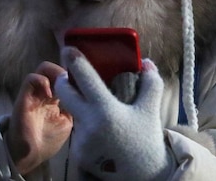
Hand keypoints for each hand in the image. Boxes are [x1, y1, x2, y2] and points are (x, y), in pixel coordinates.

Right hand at [6, 62, 72, 174]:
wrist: (30, 155)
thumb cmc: (48, 140)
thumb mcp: (67, 122)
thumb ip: (73, 107)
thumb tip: (82, 95)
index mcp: (57, 98)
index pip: (65, 78)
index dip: (74, 75)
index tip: (84, 79)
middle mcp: (46, 92)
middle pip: (56, 69)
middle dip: (66, 71)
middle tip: (73, 80)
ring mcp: (35, 93)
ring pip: (43, 69)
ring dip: (54, 72)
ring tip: (62, 84)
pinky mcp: (24, 96)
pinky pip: (31, 78)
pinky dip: (42, 80)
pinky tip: (50, 94)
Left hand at [55, 47, 173, 180]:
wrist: (143, 175)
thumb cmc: (147, 139)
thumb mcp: (150, 109)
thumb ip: (151, 82)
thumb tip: (146, 62)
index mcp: (106, 110)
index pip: (85, 78)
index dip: (75, 61)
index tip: (68, 48)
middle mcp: (89, 125)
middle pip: (64, 92)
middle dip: (65, 81)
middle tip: (73, 76)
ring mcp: (81, 141)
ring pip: (73, 112)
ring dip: (80, 106)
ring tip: (98, 110)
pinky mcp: (78, 154)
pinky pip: (77, 131)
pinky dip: (86, 127)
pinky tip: (101, 132)